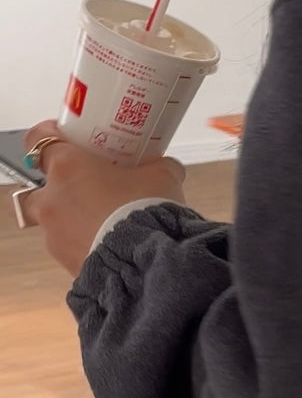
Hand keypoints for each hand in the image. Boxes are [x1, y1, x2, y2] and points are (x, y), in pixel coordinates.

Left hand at [20, 121, 186, 277]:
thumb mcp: (162, 177)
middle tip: (88, 188)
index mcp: (67, 167)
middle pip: (40, 186)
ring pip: (54, 220)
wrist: (148, 261)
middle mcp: (52, 199)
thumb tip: (165, 167)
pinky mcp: (65, 260)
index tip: (67, 139)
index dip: (52, 136)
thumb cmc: (145, 212)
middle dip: (60, 188)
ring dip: (73, 219)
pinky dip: (84, 243)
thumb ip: (158, 166)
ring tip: (106, 222)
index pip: (39, 139)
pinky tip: (110, 244)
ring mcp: (54, 233)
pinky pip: (69, 247)